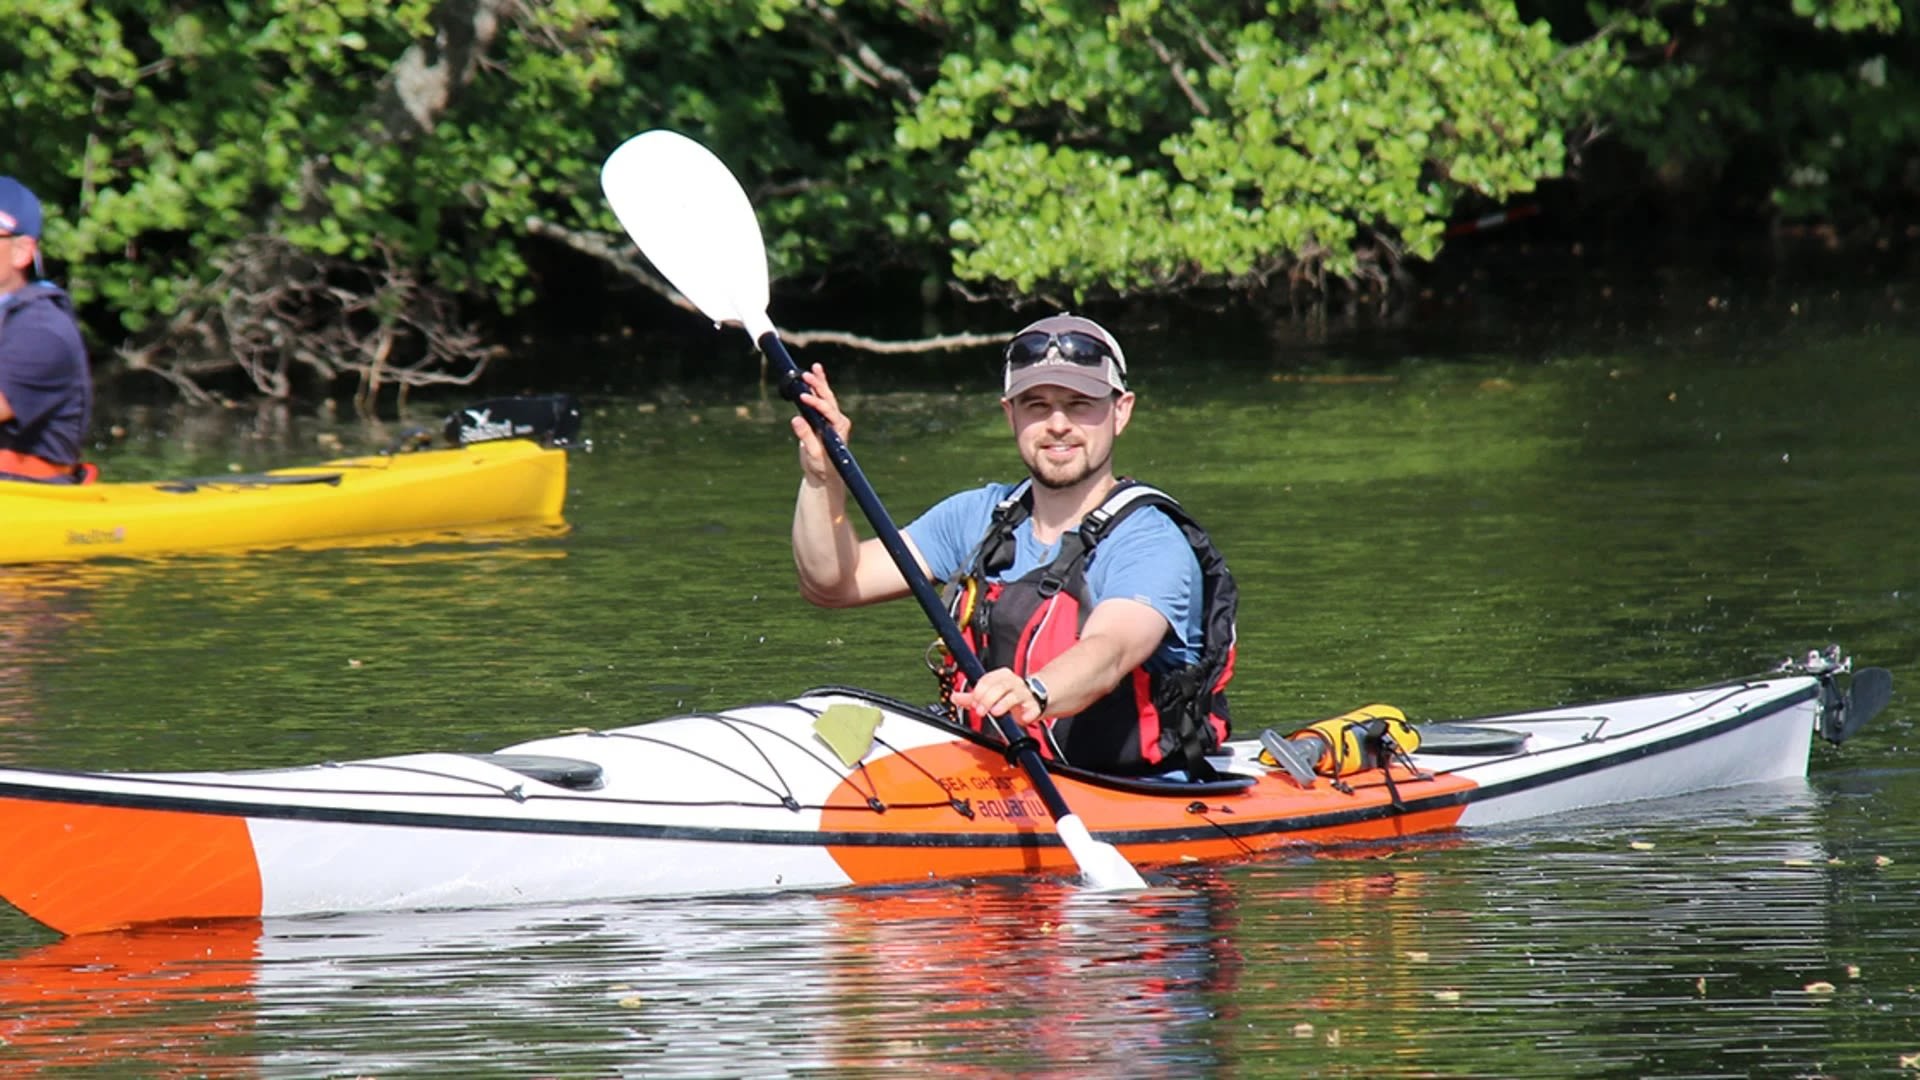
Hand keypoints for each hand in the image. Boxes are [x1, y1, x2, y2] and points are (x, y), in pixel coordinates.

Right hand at [790, 363, 850, 486]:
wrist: (824, 473)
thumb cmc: (821, 466)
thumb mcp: (812, 455)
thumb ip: (806, 437)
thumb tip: (796, 419)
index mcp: (839, 429)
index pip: (829, 411)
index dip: (816, 403)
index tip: (802, 397)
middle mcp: (838, 420)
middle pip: (829, 399)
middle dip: (818, 386)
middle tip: (806, 375)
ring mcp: (833, 418)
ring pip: (827, 396)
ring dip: (820, 382)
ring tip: (814, 368)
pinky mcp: (825, 417)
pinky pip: (822, 399)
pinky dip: (819, 386)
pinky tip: (816, 373)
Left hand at [950, 667, 1045, 725]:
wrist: (1035, 699)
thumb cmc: (1009, 695)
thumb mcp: (990, 694)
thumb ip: (972, 697)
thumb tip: (954, 697)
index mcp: (1002, 676)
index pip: (988, 679)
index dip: (979, 691)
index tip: (974, 702)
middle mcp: (1014, 682)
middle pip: (1001, 686)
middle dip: (988, 698)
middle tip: (981, 711)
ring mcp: (1025, 693)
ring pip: (1015, 695)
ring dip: (1004, 703)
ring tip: (996, 712)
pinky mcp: (1035, 705)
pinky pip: (1033, 707)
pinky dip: (1029, 712)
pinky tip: (1023, 718)